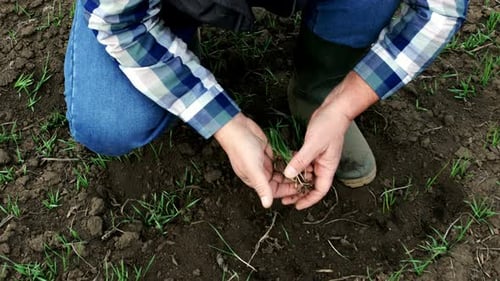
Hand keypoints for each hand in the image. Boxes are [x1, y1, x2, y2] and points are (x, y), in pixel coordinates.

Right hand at [214, 113, 298, 207]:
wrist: (236, 126)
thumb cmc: (240, 148)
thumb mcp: (253, 169)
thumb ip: (261, 186)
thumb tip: (267, 204)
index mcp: (256, 180)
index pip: (275, 190)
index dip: (288, 190)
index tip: (301, 188)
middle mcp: (262, 172)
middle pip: (281, 181)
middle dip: (294, 180)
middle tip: (307, 177)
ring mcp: (266, 162)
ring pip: (283, 169)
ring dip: (294, 169)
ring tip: (307, 168)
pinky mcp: (269, 151)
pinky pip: (282, 158)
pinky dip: (290, 158)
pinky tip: (300, 158)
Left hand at [281, 72, 378, 208]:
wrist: (335, 109)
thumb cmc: (329, 125)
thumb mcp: (313, 144)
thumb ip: (301, 160)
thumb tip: (289, 175)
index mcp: (328, 167)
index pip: (320, 190)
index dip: (309, 200)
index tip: (297, 205)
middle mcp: (324, 165)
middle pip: (311, 185)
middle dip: (299, 192)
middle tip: (285, 197)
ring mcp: (318, 157)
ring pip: (306, 174)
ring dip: (295, 179)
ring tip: (282, 184)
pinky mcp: (313, 150)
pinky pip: (303, 163)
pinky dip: (295, 166)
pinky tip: (284, 167)